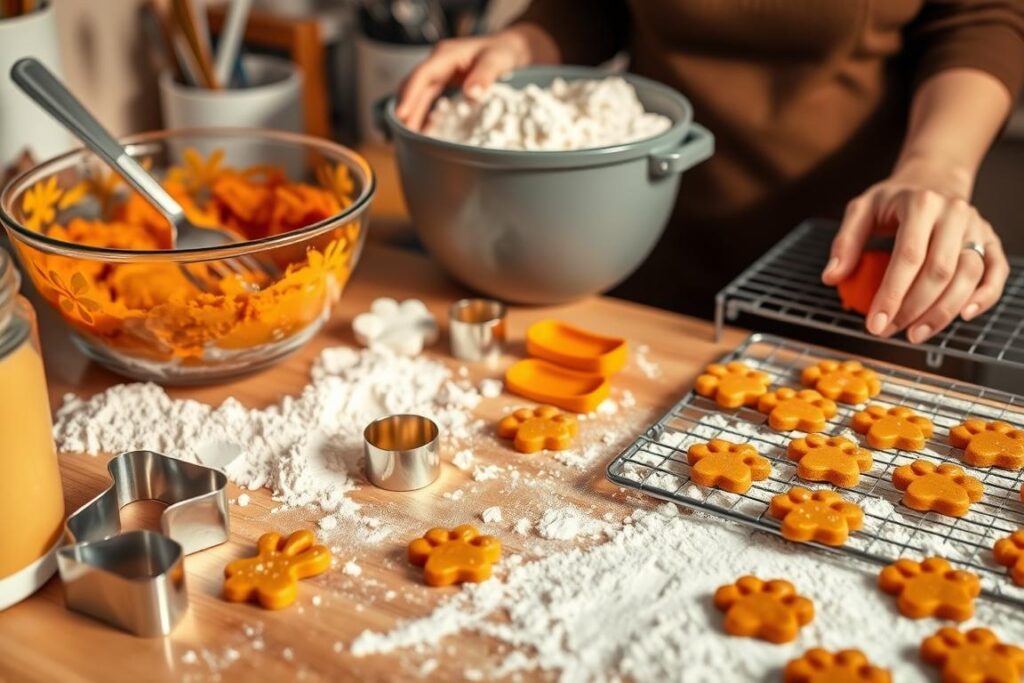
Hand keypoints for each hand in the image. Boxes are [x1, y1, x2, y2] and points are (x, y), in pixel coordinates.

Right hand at [396, 24, 557, 131]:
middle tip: (402, 136)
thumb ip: (485, 75)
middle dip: (407, 111)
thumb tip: (472, 94)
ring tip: (410, 140)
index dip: (410, 96)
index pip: (422, 76)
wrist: (515, 48)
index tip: (403, 115)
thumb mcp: (498, 60)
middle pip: (416, 88)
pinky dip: (426, 117)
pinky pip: (431, 102)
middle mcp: (439, 64)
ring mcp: (442, 75)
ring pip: (421, 96)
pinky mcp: (447, 85)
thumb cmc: (506, 51)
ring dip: (414, 116)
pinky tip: (425, 134)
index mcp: (446, 55)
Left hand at [822, 159, 1008, 342]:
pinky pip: (996, 273)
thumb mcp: (862, 210)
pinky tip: (962, 316)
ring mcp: (976, 227)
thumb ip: (845, 243)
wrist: (933, 179)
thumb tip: (832, 278)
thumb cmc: (894, 200)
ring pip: (969, 276)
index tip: (875, 324)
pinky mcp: (990, 240)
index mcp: (920, 204)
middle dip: (913, 309)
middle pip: (939, 271)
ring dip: (943, 312)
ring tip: (915, 334)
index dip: (891, 295)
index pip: (908, 256)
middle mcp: (954, 214)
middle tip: (889, 331)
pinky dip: (984, 297)